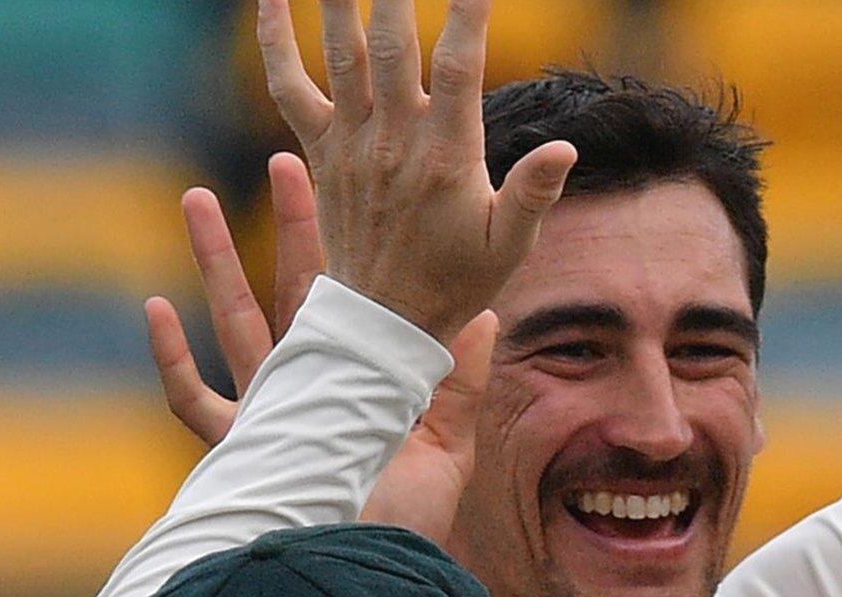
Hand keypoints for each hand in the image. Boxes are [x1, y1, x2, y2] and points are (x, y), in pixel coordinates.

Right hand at [144, 158, 500, 544]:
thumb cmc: (407, 539)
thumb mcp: (447, 456)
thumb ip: (458, 390)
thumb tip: (481, 318)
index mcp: (364, 392)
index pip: (361, 306)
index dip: (361, 253)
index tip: (362, 198)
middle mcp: (314, 399)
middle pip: (297, 296)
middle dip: (291, 230)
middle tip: (286, 163)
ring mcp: (271, 424)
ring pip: (238, 327)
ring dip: (218, 262)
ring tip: (200, 199)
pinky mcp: (239, 459)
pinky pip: (193, 405)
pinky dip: (172, 359)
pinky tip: (156, 308)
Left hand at [255, 0, 576, 341]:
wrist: (384, 321)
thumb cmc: (458, 281)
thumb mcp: (508, 247)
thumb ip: (534, 195)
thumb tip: (566, 149)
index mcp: (447, 159)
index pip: (460, 68)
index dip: (469, 15)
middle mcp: (393, 142)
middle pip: (394, 44)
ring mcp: (351, 142)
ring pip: (342, 52)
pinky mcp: (320, 150)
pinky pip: (288, 86)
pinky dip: (275, 40)